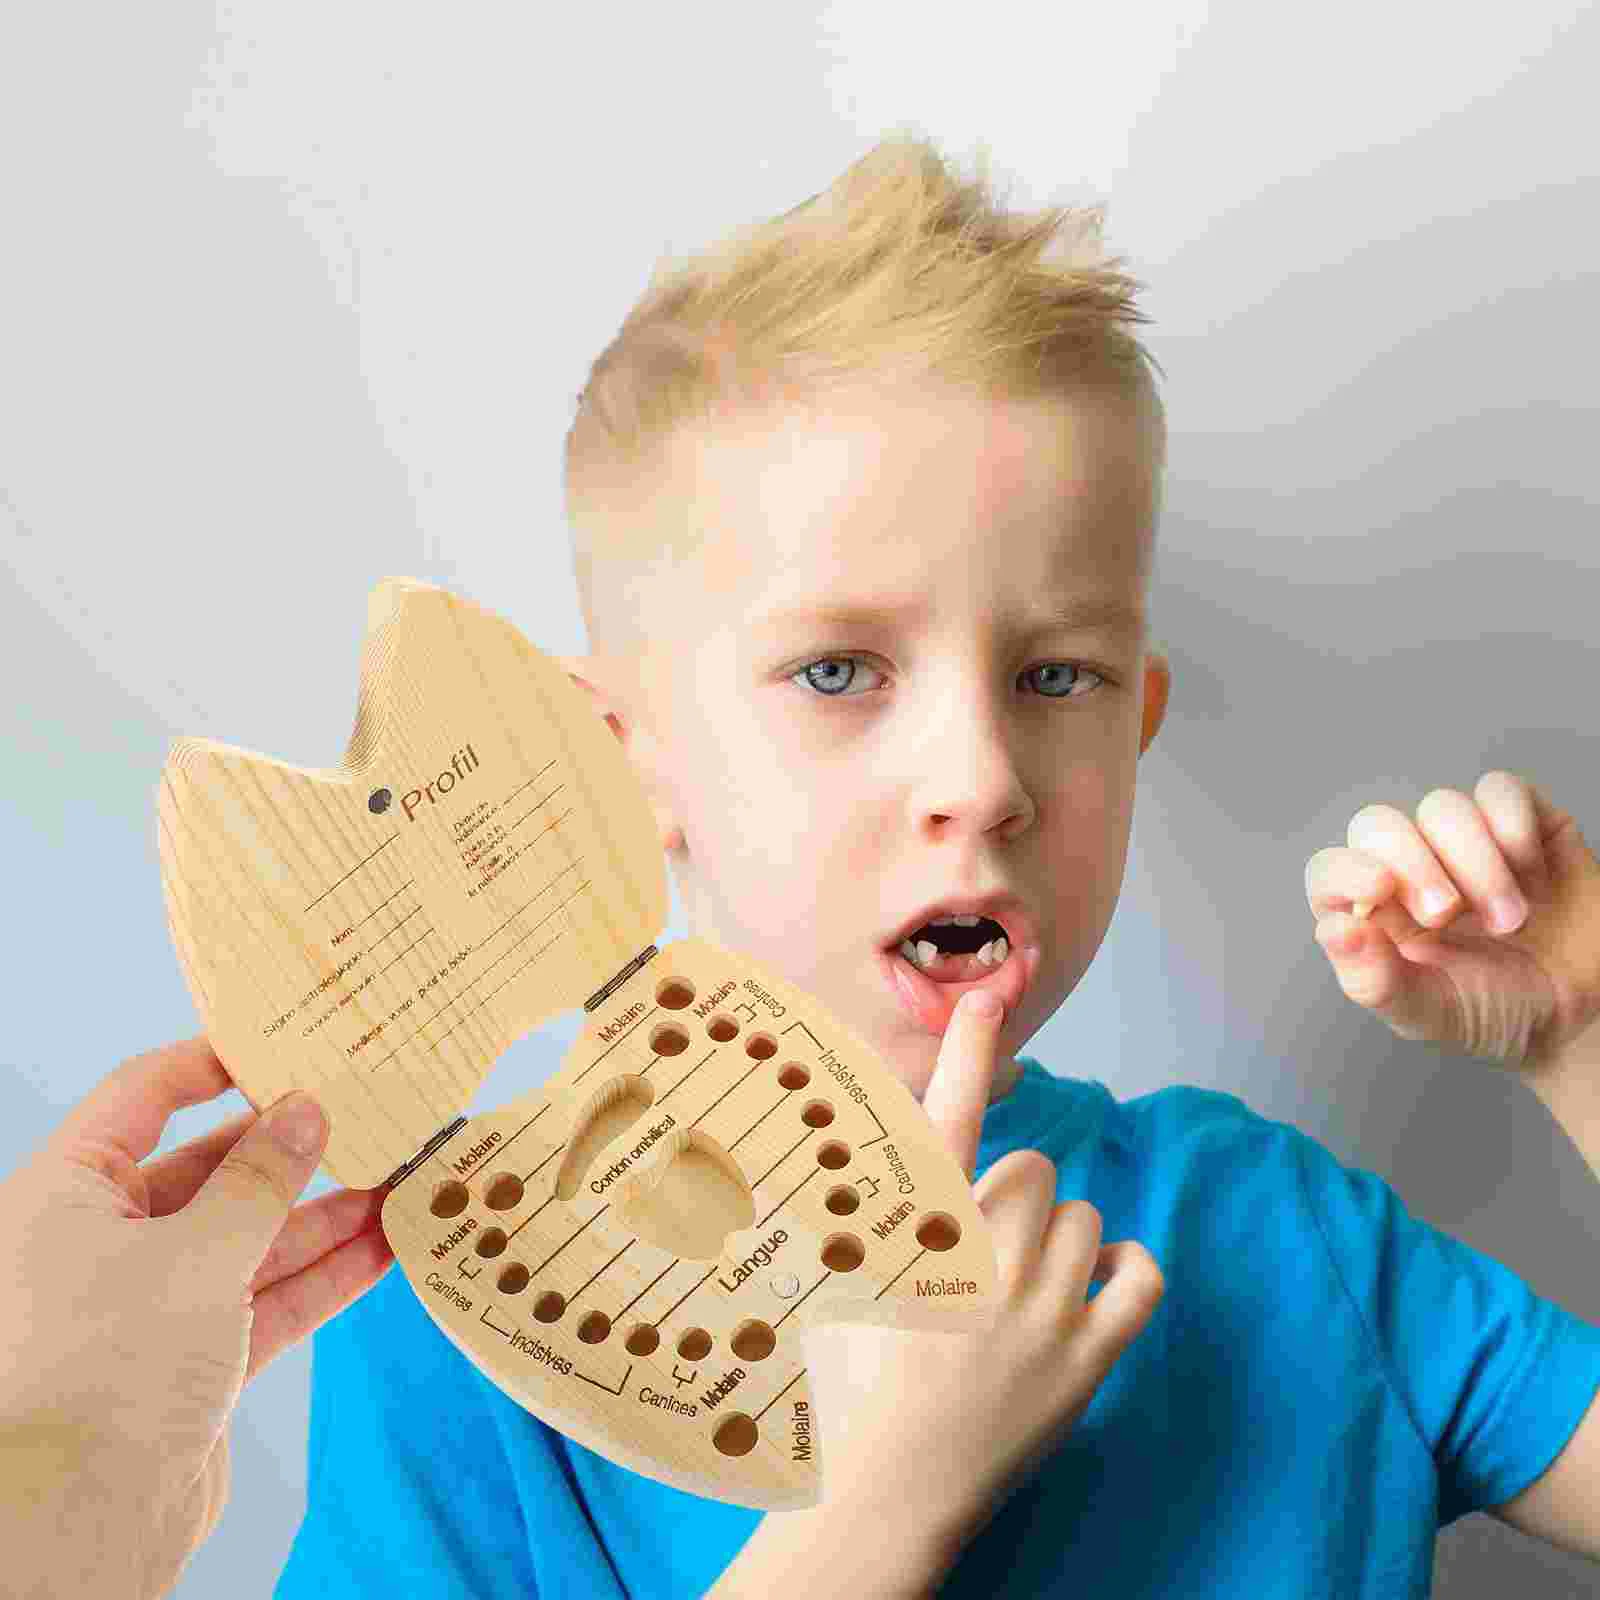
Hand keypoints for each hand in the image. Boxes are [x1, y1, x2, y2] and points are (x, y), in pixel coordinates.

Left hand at [0, 1034, 395, 1599]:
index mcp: (67, 1195)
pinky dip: (322, 1275)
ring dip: (323, 1213)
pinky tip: (383, 1246)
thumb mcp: (194, 1254)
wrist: (78, 1526)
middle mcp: (102, 1241)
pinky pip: (266, 1298)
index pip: (143, 1096)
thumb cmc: (104, 1371)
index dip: (212, 1062)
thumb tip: (307, 1112)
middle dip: (290, 1147)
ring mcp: (150, 1303)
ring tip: (398, 1177)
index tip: (285, 1040)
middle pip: (208, 1169)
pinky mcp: (192, 1360)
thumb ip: (261, 1180)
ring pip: (249, 1237)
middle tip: (364, 1113)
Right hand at [797, 992, 1165, 1572]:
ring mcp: (1043, 1309)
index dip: (967, 1050)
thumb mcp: (838, 1283)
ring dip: (1060, 1238)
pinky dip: (1126, 1273)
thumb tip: (871, 1166)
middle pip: (1036, 1170)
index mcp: (919, 1234)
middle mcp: (986, 1258)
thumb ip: (861, 1214)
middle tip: (983, 1250)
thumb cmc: (850, 1387)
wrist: (885, 1494)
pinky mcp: (1086, 1360)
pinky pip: (1139, 1281)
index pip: (947, 1118)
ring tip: (1021, 1288)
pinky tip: (1095, 1287)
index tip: (988, 995)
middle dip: (1017, 1196)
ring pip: (1085, 1219)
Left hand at [1306, 770, 1599, 1076]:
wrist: (1582, 1012)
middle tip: (1446, 915)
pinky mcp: (1521, 823)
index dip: (1342, 870)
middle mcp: (1411, 869)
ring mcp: (1464, 842)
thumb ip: (1376, 982)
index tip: (1377, 891)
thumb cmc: (1495, 1010)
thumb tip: (1333, 929)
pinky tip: (1535, 876)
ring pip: (1443, 808)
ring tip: (1510, 922)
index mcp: (1374, 912)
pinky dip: (1514, 828)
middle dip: (1413, 866)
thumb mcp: (1430, 1014)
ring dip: (1477, 864)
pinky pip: (1501, 791)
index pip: (1328, 870)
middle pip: (1379, 825)